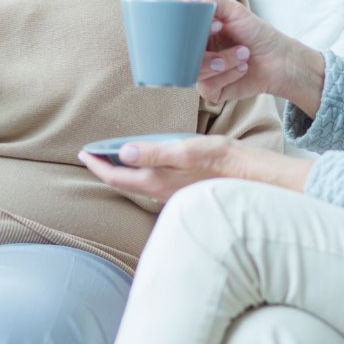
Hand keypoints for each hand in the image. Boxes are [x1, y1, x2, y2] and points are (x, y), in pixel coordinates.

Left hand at [77, 135, 313, 203]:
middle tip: (91, 154)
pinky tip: (147, 165)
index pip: (118, 177)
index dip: (98, 166)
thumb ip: (155, 152)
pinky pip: (154, 184)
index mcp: (160, 182)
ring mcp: (175, 194)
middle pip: (125, 183)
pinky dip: (142, 173)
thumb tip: (123, 152)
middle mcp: (164, 193)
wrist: (260, 180)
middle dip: (106, 169)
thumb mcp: (190, 149)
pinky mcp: (187, 191)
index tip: (83, 153)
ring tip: (112, 157)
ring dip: (123, 172)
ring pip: (139, 185)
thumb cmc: (227, 161)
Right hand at [190, 0, 324, 115]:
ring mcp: (203, 73)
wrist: (279, 60)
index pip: (180, 34)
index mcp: (198, 35)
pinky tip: (241, 70)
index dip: (192, 31)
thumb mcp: (236, 11)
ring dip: (223, 61)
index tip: (216, 25)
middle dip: (207, 48)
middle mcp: (197, 54)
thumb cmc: (258, 34)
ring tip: (244, 54)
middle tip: (228, 37)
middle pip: (183, 55)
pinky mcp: (212, 91)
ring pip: (195, 71)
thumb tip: (187, 0)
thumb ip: (212, 1)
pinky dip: (226, 76)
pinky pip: (207, 86)